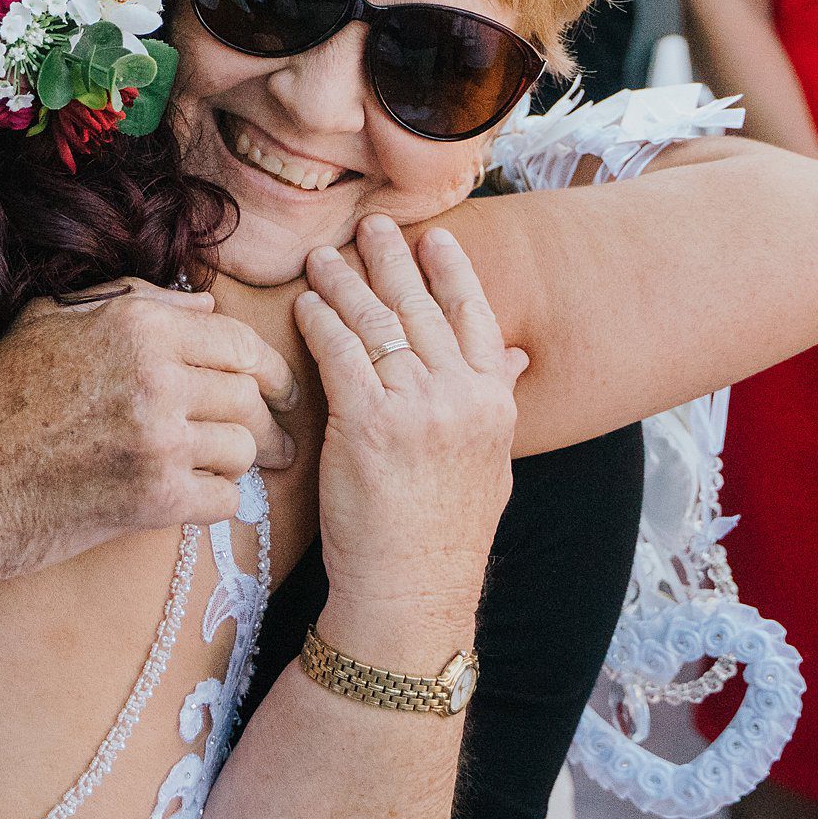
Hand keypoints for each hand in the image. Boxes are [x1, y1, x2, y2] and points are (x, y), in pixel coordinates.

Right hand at [0, 278, 297, 606]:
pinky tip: (192, 500)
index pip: (238, 339)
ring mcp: (159, 439)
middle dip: (265, 421)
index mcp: (136, 325)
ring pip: (244, 448)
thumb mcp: (48, 321)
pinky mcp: (156, 500)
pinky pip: (225, 500)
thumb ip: (132, 302)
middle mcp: (156, 375)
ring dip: (235, 463)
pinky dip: (215, 503)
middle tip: (276, 443)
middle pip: (250, 395)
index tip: (279, 391)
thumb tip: (204, 304)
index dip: (269, 367)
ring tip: (221, 471)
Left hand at [294, 218, 522, 656]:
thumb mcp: (490, 465)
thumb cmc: (442, 536)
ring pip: (377, 323)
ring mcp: (416, 408)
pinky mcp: (368, 423)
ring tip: (324, 256)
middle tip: (371, 225)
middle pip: (421, 308)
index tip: (435, 237)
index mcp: (493, 403)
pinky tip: (304, 303)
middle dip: (393, 260)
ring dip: (347, 282)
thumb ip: (494, 401)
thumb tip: (513, 356)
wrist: (412, 593)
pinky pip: (339, 353)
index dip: (452, 272)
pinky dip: (320, 321)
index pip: (474, 318)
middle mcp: (461, 397)